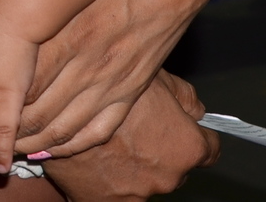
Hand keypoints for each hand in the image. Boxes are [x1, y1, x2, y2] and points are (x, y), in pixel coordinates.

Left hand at [0, 0, 214, 155]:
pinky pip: (101, 127)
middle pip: (36, 112)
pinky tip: (51, 148)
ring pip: (65, 127)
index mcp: (65, 26)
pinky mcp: (135, 84)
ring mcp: (115, 77)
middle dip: (3, 132)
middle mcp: (89, 60)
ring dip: (33, 143)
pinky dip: (72, 143)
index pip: (17, 80)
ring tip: (5, 151)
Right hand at [40, 73, 217, 201]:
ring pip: (144, 181)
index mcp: (186, 147)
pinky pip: (115, 194)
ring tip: (112, 141)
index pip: (210, 150)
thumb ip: (185, 98)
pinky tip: (96, 159)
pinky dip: (109, 180)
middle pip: (175, 167)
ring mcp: (135, 195)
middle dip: (162, 150)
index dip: (196, 134)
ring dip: (134, 165)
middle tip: (137, 127)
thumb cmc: (108, 86)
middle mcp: (166, 178)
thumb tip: (196, 111)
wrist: (55, 104)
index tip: (184, 128)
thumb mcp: (155, 76)